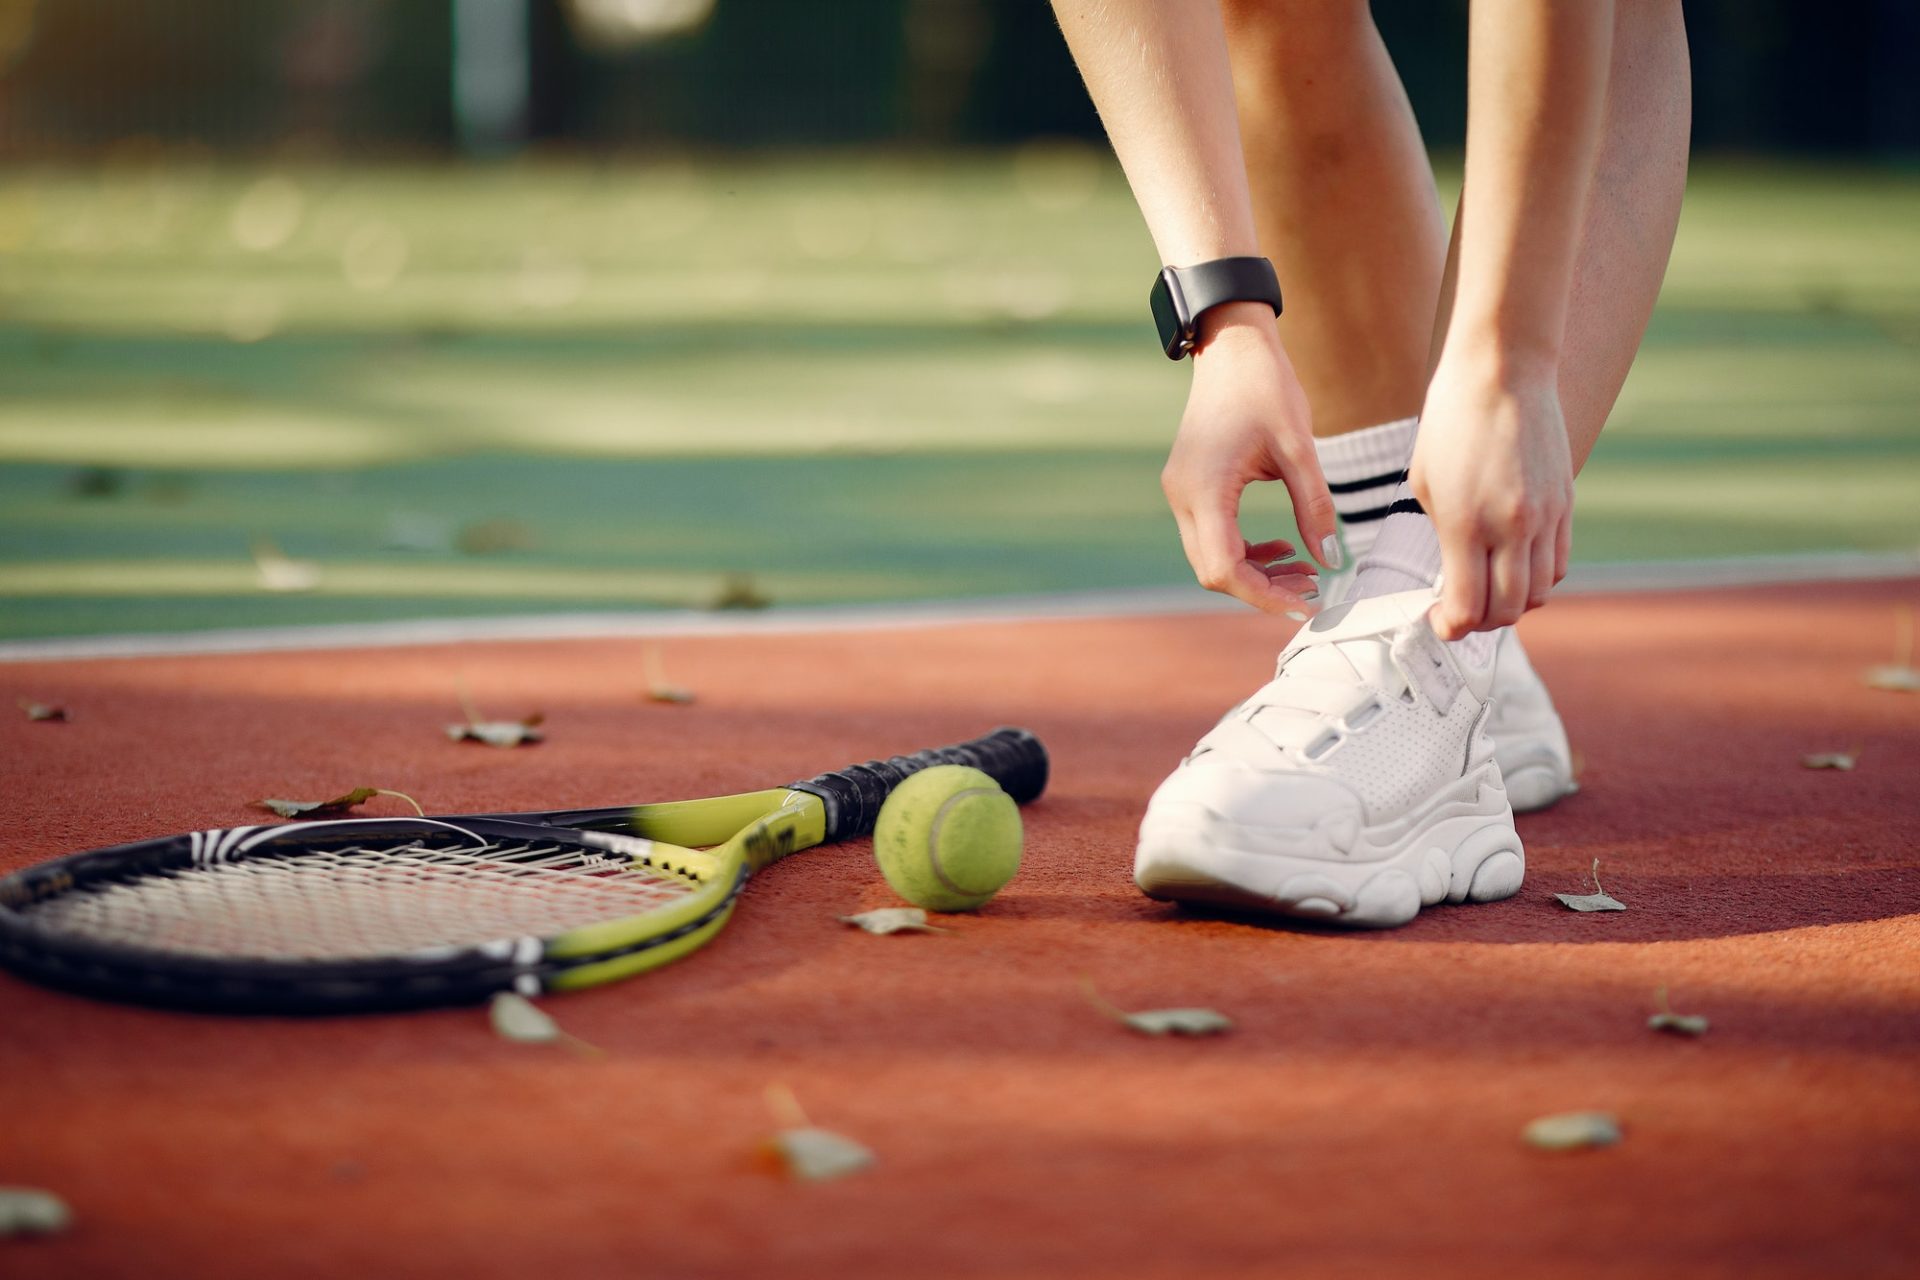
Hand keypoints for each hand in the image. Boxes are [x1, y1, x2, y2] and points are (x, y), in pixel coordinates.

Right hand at [1160, 304, 1339, 614]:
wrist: (1231, 345)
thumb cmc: (1265, 387)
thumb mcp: (1299, 448)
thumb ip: (1314, 507)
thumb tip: (1332, 561)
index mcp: (1205, 489)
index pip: (1225, 569)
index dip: (1263, 596)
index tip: (1306, 604)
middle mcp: (1183, 496)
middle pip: (1213, 571)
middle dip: (1262, 589)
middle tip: (1312, 590)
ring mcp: (1181, 492)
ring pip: (1211, 558)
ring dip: (1255, 572)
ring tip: (1305, 570)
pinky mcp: (1190, 486)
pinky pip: (1212, 536)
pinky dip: (1245, 550)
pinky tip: (1281, 545)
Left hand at [1410, 353, 1574, 638]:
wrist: (1504, 371)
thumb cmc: (1451, 423)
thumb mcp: (1426, 484)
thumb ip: (1444, 538)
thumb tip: (1454, 578)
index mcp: (1467, 524)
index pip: (1467, 607)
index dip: (1449, 626)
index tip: (1437, 620)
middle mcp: (1512, 527)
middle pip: (1507, 611)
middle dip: (1479, 624)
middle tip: (1459, 612)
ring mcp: (1546, 517)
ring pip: (1539, 593)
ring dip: (1512, 604)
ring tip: (1487, 591)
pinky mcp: (1566, 504)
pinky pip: (1557, 563)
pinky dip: (1536, 578)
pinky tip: (1513, 567)